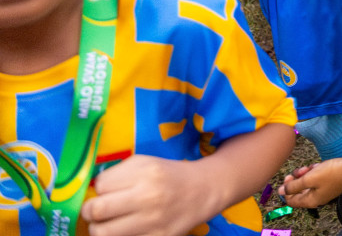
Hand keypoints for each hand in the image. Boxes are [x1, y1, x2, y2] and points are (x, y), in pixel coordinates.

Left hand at [79, 154, 216, 235]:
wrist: (203, 191)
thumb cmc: (167, 175)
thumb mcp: (145, 163)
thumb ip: (116, 174)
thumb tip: (88, 194)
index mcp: (145, 172)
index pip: (100, 186)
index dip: (100, 189)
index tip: (108, 191)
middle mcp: (149, 197)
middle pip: (95, 211)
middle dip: (90, 211)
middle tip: (97, 211)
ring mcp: (153, 221)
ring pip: (102, 233)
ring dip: (100, 229)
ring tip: (109, 223)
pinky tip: (125, 231)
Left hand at [279, 158, 341, 208]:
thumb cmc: (333, 173)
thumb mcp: (310, 178)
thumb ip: (293, 186)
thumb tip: (279, 192)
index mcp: (310, 200)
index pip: (290, 200)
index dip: (286, 189)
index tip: (289, 176)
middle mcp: (316, 198)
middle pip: (298, 191)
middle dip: (297, 179)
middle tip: (302, 169)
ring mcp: (323, 190)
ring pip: (307, 183)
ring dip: (306, 173)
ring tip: (312, 166)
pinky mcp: (329, 182)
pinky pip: (316, 179)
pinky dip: (315, 172)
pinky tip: (319, 165)